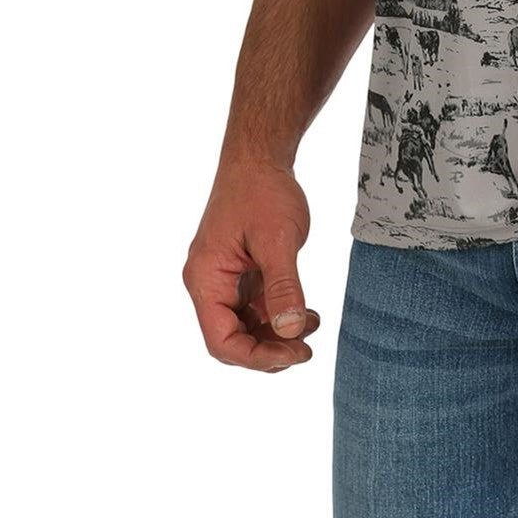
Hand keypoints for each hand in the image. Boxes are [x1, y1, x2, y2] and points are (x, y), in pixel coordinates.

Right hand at [183, 157, 320, 371]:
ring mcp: (225, 280)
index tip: (294, 355)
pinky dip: (280, 315)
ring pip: (246, 327)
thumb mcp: (277, 239)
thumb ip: (283, 286)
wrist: (259, 160)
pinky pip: (256, 308)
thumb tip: (290, 331)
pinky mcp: (241, 274)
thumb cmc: (262, 192)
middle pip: (232, 339)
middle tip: (306, 350)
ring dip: (277, 334)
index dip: (256, 357)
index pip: (221, 341)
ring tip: (311, 326)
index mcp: (205, 280)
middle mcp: (209, 285)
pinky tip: (306, 314)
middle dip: (269, 350)